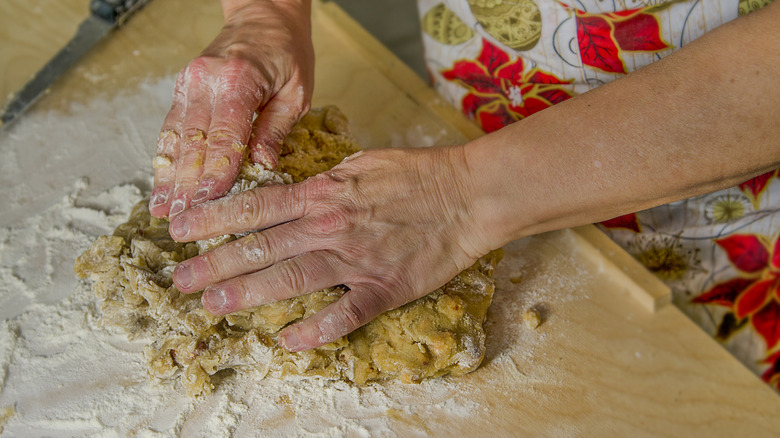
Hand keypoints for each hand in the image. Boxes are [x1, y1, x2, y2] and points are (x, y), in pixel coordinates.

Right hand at [149, 0, 313, 218]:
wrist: (264, 16)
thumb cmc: (287, 53)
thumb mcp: (297, 92)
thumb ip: (275, 129)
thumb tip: (263, 166)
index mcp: (239, 80)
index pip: (223, 137)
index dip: (213, 175)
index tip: (205, 205)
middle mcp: (206, 81)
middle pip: (193, 142)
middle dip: (185, 185)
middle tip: (179, 219)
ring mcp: (189, 83)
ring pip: (175, 137)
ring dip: (168, 177)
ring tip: (162, 209)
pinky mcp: (183, 88)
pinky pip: (171, 127)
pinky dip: (165, 157)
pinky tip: (162, 183)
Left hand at [167, 147, 491, 350]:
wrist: (465, 196)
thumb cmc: (415, 175)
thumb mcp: (361, 164)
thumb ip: (323, 182)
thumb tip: (294, 194)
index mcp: (322, 195)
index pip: (255, 207)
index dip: (213, 218)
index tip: (180, 229)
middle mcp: (328, 227)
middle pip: (260, 247)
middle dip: (215, 263)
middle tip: (180, 280)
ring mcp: (354, 260)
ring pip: (291, 279)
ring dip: (248, 293)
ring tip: (213, 306)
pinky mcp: (382, 287)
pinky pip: (344, 314)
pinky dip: (316, 330)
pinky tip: (288, 342)